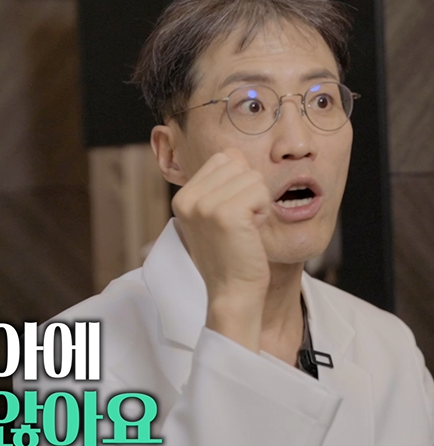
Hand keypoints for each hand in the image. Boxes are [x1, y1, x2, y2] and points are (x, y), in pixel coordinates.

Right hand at [171, 149, 271, 350]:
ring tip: (244, 229)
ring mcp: (205, 206)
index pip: (222, 159)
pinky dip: (263, 211)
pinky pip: (260, 192)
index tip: (230, 216)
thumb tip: (234, 152)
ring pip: (252, 177)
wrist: (232, 292)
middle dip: (248, 191)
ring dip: (257, 203)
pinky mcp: (226, 214)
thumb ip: (219, 183)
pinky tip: (250, 233)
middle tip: (238, 224)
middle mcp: (188, 198)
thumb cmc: (229, 256)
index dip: (237, 184)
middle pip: (238, 163)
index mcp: (183, 196)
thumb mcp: (214, 215)